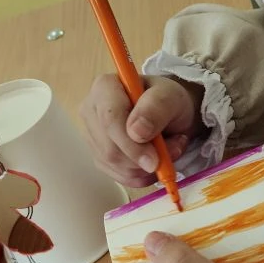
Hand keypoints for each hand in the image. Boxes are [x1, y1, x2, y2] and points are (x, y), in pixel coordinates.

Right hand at [80, 75, 203, 187]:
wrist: (171, 114)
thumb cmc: (168, 100)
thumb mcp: (171, 97)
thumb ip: (156, 108)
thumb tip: (136, 132)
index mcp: (104, 86)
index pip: (110, 120)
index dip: (132, 144)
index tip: (155, 159)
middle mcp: (91, 110)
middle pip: (109, 148)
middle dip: (142, 158)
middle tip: (172, 151)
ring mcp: (92, 135)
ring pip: (114, 165)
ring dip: (146, 167)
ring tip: (168, 150)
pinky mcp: (99, 156)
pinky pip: (118, 176)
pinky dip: (142, 176)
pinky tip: (156, 161)